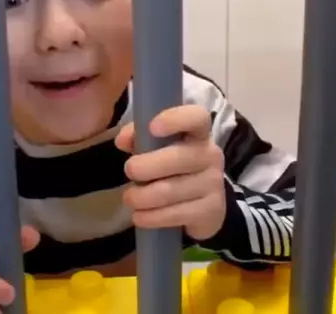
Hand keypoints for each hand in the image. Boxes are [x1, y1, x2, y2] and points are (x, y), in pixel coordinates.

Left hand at [115, 104, 226, 240]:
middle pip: (178, 158)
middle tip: (129, 171)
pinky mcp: (210, 211)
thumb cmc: (174, 167)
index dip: (175, 119)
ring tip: (130, 198)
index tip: (152, 128)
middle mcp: (210, 155)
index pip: (196, 117)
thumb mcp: (158, 148)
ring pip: (171, 191)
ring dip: (142, 197)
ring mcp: (213, 184)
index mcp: (198, 133)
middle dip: (145, 167)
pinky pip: (175, 214)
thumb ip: (139, 137)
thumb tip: (122, 140)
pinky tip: (140, 216)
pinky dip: (150, 217)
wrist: (204, 206)